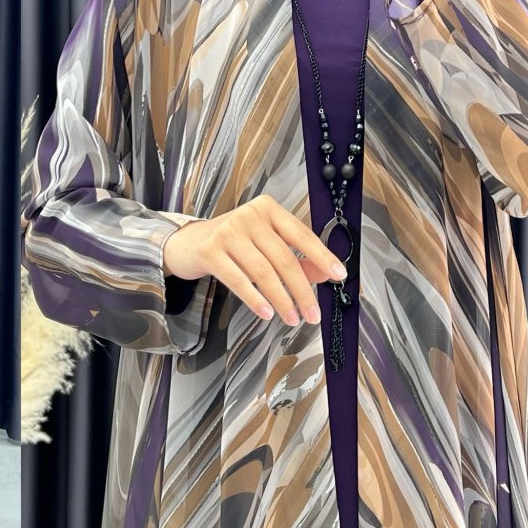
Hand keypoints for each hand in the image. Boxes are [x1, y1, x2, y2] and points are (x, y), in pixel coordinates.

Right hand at [162, 194, 347, 325]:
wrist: (188, 243)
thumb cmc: (232, 243)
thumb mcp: (264, 243)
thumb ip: (295, 257)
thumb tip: (324, 274)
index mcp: (267, 209)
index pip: (301, 234)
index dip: (321, 256)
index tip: (338, 274)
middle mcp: (248, 216)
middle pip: (284, 258)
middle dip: (302, 290)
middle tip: (313, 313)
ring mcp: (227, 232)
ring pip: (264, 272)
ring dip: (282, 299)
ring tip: (292, 318)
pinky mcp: (210, 251)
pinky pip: (239, 280)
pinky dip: (256, 299)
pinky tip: (267, 312)